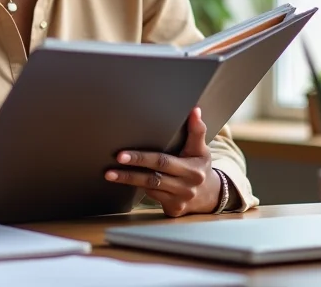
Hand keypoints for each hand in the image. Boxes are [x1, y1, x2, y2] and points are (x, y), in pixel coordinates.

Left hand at [104, 107, 220, 216]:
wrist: (210, 194)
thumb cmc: (199, 164)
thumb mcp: (201, 148)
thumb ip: (197, 130)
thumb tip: (194, 110)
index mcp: (192, 169)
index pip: (162, 162)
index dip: (141, 158)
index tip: (121, 155)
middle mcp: (186, 187)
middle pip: (152, 178)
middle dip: (129, 173)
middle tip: (110, 168)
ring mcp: (179, 201)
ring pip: (150, 189)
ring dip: (129, 181)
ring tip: (110, 174)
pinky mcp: (173, 210)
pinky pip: (153, 198)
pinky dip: (140, 189)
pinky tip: (125, 182)